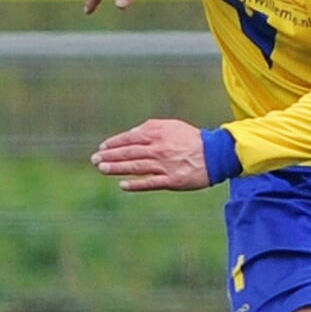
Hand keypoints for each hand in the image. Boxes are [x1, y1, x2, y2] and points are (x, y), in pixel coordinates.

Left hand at [92, 118, 208, 191]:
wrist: (216, 154)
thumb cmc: (192, 139)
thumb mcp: (172, 126)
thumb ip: (152, 128)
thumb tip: (132, 134)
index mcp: (158, 134)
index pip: (130, 138)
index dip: (114, 143)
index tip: (102, 148)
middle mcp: (159, 149)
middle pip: (129, 153)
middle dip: (109, 156)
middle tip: (94, 160)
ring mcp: (164, 165)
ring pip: (135, 167)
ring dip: (117, 168)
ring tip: (102, 169)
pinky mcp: (172, 180)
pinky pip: (150, 182)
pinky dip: (135, 184)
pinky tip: (123, 185)